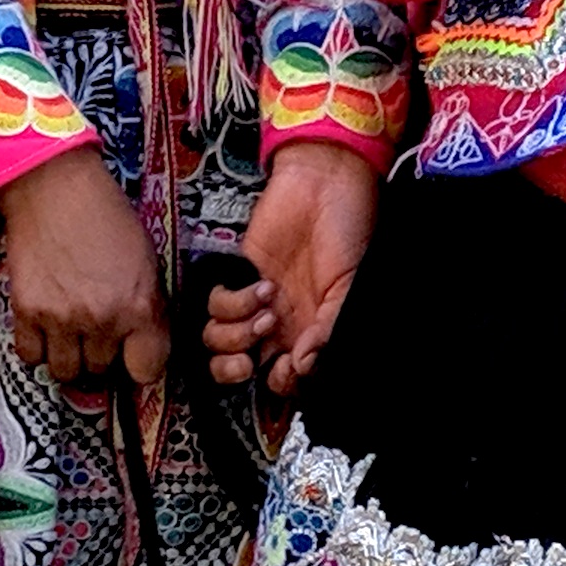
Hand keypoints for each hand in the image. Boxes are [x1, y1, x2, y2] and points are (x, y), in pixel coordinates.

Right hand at [0, 147, 168, 390]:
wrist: (54, 187)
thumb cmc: (104, 216)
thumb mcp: (146, 261)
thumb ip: (146, 308)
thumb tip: (141, 345)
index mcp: (140, 306)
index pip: (147, 371)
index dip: (140, 365)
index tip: (133, 358)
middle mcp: (102, 319)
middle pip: (101, 370)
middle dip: (101, 353)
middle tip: (96, 326)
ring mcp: (61, 319)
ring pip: (65, 371)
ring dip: (69, 355)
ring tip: (70, 329)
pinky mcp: (26, 312)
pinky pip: (30, 356)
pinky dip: (37, 347)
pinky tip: (45, 326)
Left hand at [203, 142, 378, 401]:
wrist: (325, 182)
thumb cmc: (350, 231)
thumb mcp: (350, 286)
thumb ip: (329, 328)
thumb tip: (305, 365)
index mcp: (311, 331)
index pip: (284, 377)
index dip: (280, 383)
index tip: (287, 371)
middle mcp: (280, 322)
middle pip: (241, 366)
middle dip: (240, 369)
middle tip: (256, 355)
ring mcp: (255, 300)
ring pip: (221, 341)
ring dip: (237, 335)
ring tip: (266, 311)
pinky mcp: (236, 274)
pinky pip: (214, 305)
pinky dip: (230, 303)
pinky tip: (258, 287)